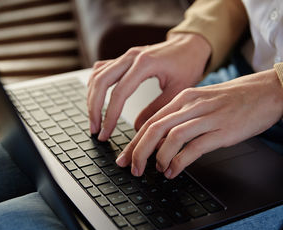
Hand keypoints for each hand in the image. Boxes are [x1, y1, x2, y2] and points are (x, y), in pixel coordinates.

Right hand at [87, 33, 210, 140]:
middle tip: (95, 129)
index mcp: (144, 63)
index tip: (106, 132)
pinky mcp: (123, 59)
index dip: (110, 116)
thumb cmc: (188, 64)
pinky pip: (101, 70)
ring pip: (97, 76)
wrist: (190, 45)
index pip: (119, 93)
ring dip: (91, 99)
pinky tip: (95, 100)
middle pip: (100, 82)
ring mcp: (125, 56)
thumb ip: (157, 110)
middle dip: (94, 109)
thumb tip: (137, 129)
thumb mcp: (178, 91)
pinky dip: (95, 86)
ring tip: (94, 120)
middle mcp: (130, 57)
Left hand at [115, 69, 282, 177]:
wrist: (267, 91)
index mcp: (184, 98)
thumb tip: (161, 141)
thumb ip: (181, 119)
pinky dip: (179, 162)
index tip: (126, 157)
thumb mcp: (202, 103)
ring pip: (171, 138)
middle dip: (138, 151)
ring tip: (155, 170)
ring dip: (158, 158)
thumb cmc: (235, 100)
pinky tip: (174, 171)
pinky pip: (193, 148)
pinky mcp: (221, 131)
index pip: (151, 121)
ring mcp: (207, 117)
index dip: (134, 142)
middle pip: (155, 129)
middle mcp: (192, 105)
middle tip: (132, 169)